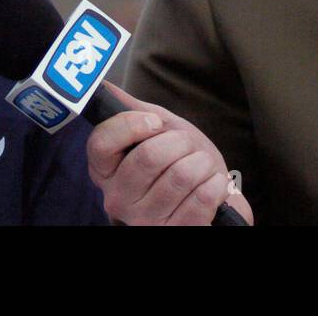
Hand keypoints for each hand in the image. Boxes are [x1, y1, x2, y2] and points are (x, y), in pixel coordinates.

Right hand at [85, 81, 253, 225]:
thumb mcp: (154, 129)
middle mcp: (118, 200)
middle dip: (180, 141)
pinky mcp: (175, 233)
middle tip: (186, 146)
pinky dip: (216, 184)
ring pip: (181, 175)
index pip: (101, 143)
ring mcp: (145, 221)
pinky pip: (202, 199)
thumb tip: (103, 84)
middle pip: (149, 156)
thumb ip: (130, 109)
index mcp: (105, 171)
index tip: (155, 122)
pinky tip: (213, 184)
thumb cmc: (176, 159)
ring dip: (202, 162)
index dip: (132, 125)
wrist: (207, 196)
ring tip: (201, 166)